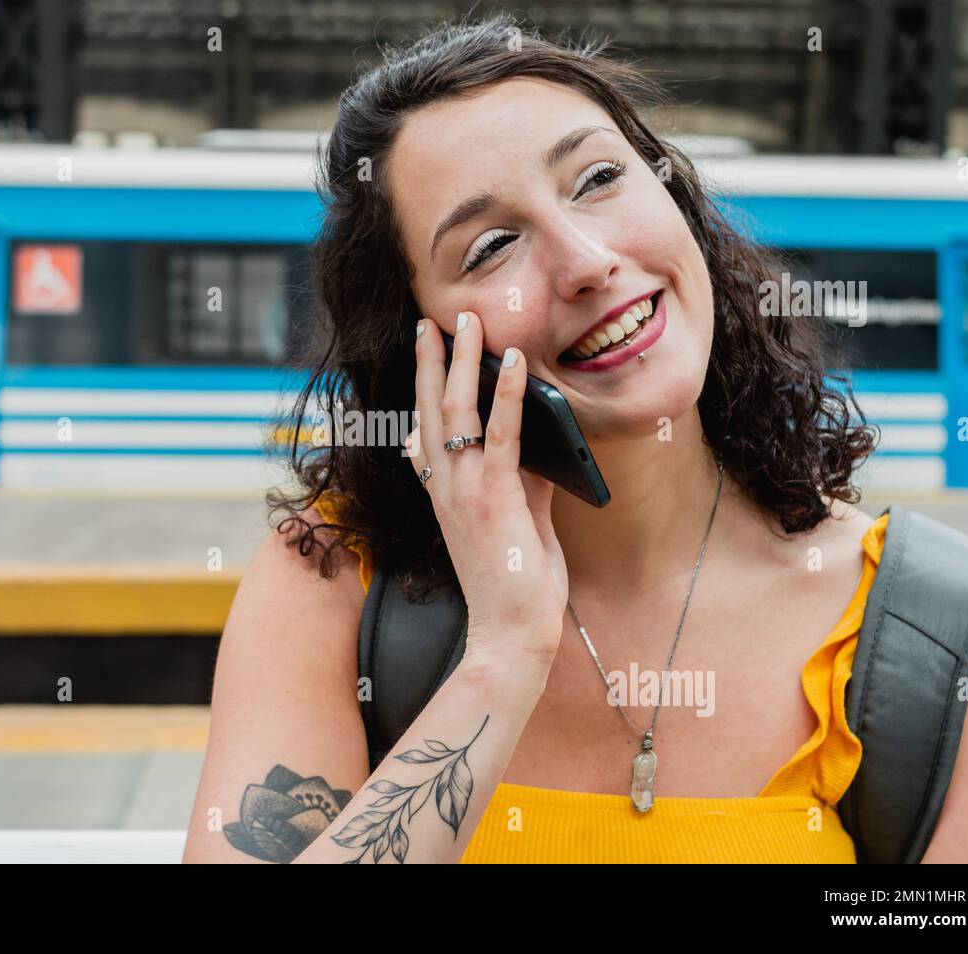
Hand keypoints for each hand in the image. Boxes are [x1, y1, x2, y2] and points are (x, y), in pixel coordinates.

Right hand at [406, 310, 569, 681]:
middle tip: (432, 320)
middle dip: (433, 360)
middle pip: (430, 408)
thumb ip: (524, 479)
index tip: (426, 350)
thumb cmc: (516, 585)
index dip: (423, 387)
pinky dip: (508, 393)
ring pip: (456, 410)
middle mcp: (444, 486)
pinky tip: (515, 361)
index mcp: (443, 493)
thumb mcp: (519, 521)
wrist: (512, 633)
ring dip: (464, 361)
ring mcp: (465, 490)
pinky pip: (501, 434)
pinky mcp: (495, 497)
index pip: (424, 430)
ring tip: (469, 321)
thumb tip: (544, 444)